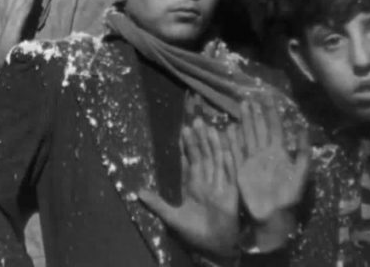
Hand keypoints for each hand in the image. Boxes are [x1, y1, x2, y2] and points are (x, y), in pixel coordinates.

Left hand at [139, 118, 238, 257]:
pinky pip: (231, 175)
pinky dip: (230, 162)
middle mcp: (208, 182)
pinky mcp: (231, 195)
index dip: (187, 146)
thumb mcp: (172, 218)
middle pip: (204, 156)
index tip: (184, 129)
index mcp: (194, 185)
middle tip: (196, 120)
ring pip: (217, 161)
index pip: (190, 160)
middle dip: (200, 139)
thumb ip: (157, 204)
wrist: (213, 249)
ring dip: (214, 145)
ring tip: (210, 128)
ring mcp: (220, 187)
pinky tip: (228, 149)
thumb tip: (138, 193)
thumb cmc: (194, 234)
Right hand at [230, 99, 310, 250]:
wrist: (273, 217)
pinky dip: (233, 139)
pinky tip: (229, 128)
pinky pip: (236, 150)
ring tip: (243, 105)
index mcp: (279, 152)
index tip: (267, 96)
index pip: (275, 127)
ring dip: (246, 120)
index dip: (271, 112)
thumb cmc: (289, 197)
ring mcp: (252, 159)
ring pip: (248, 135)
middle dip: (256, 113)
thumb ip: (302, 151)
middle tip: (250, 96)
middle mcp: (265, 153)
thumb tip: (302, 127)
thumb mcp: (300, 174)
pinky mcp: (241, 168)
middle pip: (260, 128)